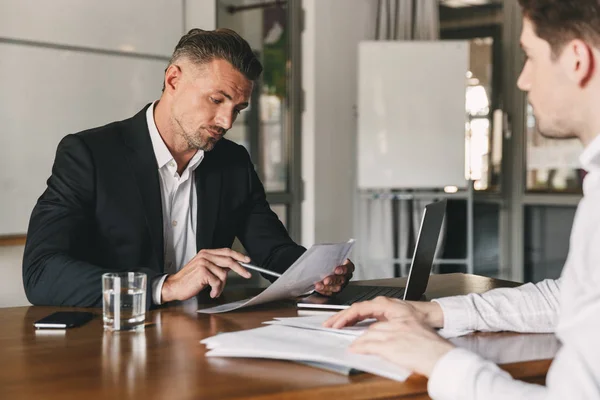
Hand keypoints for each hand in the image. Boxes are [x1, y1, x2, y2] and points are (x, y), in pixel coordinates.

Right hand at [161, 248, 251, 301]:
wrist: (175, 286)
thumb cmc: (189, 280)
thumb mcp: (204, 269)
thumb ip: (217, 266)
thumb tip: (232, 267)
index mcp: (206, 253)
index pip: (226, 251)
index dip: (238, 255)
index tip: (247, 260)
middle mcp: (205, 256)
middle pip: (229, 260)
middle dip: (241, 268)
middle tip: (247, 275)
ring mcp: (204, 263)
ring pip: (224, 274)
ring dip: (222, 286)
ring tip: (215, 290)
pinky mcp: (203, 272)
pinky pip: (217, 282)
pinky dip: (216, 290)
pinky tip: (211, 293)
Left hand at [314, 259, 354, 295]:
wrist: (324, 266)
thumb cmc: (328, 261)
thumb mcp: (330, 256)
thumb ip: (329, 256)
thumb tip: (322, 254)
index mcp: (348, 266)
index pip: (348, 268)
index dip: (343, 269)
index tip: (336, 270)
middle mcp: (346, 276)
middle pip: (342, 279)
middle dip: (333, 280)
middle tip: (326, 280)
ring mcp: (341, 284)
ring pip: (337, 287)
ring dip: (327, 287)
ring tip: (319, 285)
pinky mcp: (335, 291)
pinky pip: (331, 293)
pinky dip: (324, 291)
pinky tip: (318, 289)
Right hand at [323, 297, 443, 328]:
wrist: (432, 314)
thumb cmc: (420, 315)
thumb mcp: (400, 322)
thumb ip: (381, 327)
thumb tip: (365, 335)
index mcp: (382, 303)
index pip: (357, 309)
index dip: (344, 317)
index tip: (335, 325)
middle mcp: (380, 304)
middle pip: (355, 310)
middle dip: (340, 317)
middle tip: (328, 325)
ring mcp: (381, 308)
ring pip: (358, 313)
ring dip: (346, 319)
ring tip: (334, 326)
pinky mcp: (384, 313)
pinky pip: (364, 316)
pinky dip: (354, 321)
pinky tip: (350, 327)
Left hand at [350, 318, 454, 376]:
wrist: (445, 358)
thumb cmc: (435, 347)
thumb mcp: (418, 330)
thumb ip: (402, 328)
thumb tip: (388, 334)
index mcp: (405, 314)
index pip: (378, 310)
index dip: (364, 314)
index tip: (354, 317)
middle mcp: (399, 321)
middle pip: (372, 323)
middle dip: (356, 325)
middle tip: (343, 326)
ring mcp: (394, 332)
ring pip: (369, 333)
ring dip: (358, 339)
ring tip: (353, 343)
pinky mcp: (391, 346)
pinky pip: (369, 345)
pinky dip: (360, 347)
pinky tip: (354, 349)